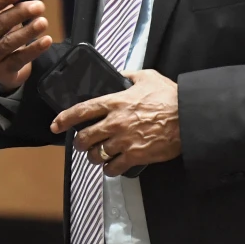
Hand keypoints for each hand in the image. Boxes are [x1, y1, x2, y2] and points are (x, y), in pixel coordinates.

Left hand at [53, 69, 180, 176]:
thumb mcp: (148, 77)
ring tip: (97, 155)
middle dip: (79, 143)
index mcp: (115, 102)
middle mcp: (114, 122)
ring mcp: (124, 141)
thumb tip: (121, 74)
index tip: (56, 125)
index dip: (64, 119)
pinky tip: (112, 166)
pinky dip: (110, 169)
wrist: (189, 117)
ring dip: (93, 157)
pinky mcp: (135, 156)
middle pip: (84, 138)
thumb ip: (130, 75)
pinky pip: (113, 168)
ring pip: (96, 155)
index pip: (81, 111)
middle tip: (82, 143)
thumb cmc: (170, 97)